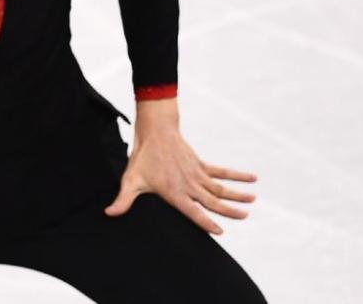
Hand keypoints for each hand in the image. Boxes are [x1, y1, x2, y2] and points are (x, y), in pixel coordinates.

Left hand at [105, 100, 257, 233]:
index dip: (206, 222)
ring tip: (253, 201)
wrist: (155, 131)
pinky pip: (221, 171)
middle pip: (212, 201)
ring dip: (237, 194)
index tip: (220, 231)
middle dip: (229, 210)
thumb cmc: (142, 158)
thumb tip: (109, 213)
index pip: (193, 212)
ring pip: (220, 187)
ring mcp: (197, 174)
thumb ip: (123, 200)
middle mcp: (189, 184)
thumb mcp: (130, 180)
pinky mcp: (201, 164)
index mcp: (174, 192)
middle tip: (245, 217)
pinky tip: (252, 177)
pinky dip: (236, 175)